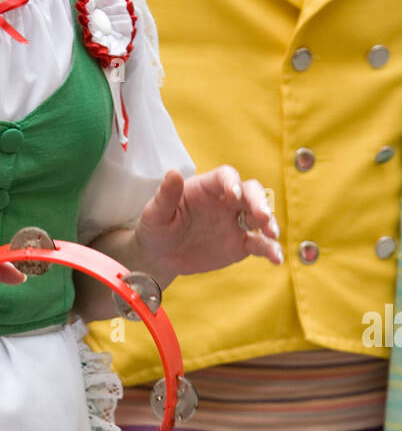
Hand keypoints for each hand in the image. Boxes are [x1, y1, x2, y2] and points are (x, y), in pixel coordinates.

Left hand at [134, 167, 282, 286]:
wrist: (160, 257)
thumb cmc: (156, 229)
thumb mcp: (154, 213)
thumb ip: (165, 195)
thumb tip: (172, 173)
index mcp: (206, 188)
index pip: (226, 176)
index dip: (232, 182)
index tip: (233, 194)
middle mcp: (226, 201)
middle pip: (251, 192)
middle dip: (259, 202)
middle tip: (262, 216)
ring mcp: (236, 222)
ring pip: (260, 217)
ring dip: (269, 223)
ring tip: (272, 234)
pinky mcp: (240, 245)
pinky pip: (259, 244)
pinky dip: (270, 249)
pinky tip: (276, 258)